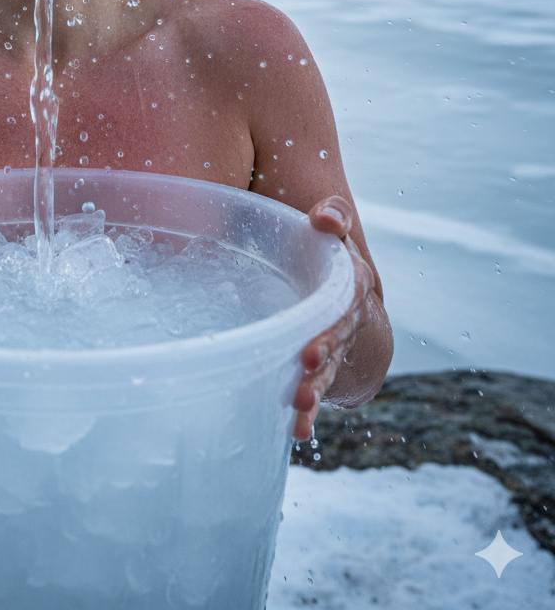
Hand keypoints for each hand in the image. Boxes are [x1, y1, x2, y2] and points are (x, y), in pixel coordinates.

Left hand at [292, 195, 374, 441]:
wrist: (340, 289)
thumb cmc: (327, 251)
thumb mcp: (334, 230)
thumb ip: (334, 217)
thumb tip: (324, 218)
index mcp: (350, 283)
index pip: (347, 302)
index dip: (332, 325)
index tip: (311, 348)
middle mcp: (346, 317)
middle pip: (338, 340)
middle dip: (324, 359)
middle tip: (305, 376)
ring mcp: (335, 344)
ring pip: (329, 370)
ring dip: (316, 389)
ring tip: (300, 407)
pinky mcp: (320, 365)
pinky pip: (316, 388)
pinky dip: (308, 411)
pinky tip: (297, 429)